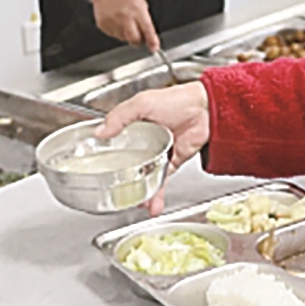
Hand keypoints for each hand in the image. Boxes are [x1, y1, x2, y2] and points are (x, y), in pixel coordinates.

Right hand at [90, 0, 158, 50]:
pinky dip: (116, 30)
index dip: (152, 42)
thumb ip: (145, 19)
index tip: (154, 48)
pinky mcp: (104, 25)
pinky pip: (113, 35)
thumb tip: (148, 36)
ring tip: (123, 21)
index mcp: (137, 10)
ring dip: (126, 34)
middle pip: (134, 39)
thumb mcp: (140, 3)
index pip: (148, 30)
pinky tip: (115, 20)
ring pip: (123, 38)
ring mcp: (113, 22)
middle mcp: (125, 17)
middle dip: (138, 41)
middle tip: (138, 37)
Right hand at [95, 81, 209, 213]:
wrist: (206, 109)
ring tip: (138, 205)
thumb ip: (119, 117)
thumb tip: (100, 133)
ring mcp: (160, 151)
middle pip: (130, 163)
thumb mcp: (142, 104)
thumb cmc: (177, 100)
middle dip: (123, 180)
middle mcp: (146, 139)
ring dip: (142, 192)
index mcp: (135, 124)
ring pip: (146, 175)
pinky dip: (158, 192)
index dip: (107, 155)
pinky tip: (153, 203)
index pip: (116, 141)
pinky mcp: (174, 160)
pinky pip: (163, 179)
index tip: (98, 170)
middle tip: (116, 194)